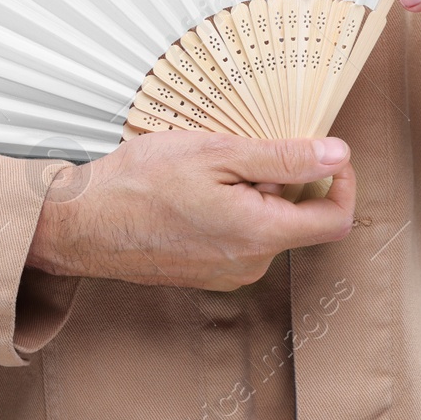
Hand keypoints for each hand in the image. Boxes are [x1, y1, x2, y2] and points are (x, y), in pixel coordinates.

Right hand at [26, 132, 355, 290]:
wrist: (78, 224)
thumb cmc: (138, 185)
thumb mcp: (217, 154)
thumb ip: (283, 158)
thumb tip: (335, 155)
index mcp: (260, 235)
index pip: (336, 219)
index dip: (342, 181)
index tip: (328, 151)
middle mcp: (249, 264)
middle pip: (300, 218)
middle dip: (287, 179)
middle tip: (247, 146)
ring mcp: (226, 273)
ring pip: (267, 225)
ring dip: (256, 192)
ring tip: (211, 167)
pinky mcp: (205, 271)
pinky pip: (239, 236)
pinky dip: (233, 207)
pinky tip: (196, 188)